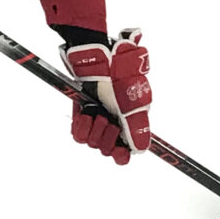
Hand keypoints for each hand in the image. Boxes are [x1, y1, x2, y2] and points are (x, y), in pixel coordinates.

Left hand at [62, 29, 152, 164]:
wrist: (98, 63)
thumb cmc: (119, 79)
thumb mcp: (132, 105)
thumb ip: (137, 129)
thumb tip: (141, 151)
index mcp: (131, 123)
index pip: (126, 153)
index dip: (122, 154)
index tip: (119, 151)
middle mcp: (115, 124)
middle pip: (108, 150)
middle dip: (107, 137)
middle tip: (109, 120)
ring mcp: (97, 121)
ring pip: (92, 143)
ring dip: (94, 128)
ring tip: (97, 111)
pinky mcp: (82, 116)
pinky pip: (78, 135)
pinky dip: (82, 126)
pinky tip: (87, 113)